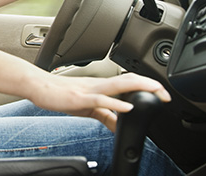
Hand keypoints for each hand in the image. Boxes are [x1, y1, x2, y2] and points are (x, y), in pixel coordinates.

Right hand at [28, 72, 170, 131]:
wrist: (39, 86)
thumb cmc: (60, 95)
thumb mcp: (87, 107)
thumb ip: (105, 115)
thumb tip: (119, 125)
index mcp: (101, 86)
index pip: (129, 82)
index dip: (148, 86)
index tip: (163, 95)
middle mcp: (99, 84)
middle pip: (130, 80)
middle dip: (150, 86)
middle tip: (166, 95)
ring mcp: (90, 90)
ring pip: (119, 85)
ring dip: (139, 88)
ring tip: (156, 92)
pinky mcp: (80, 98)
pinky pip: (101, 100)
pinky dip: (116, 104)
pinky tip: (127, 108)